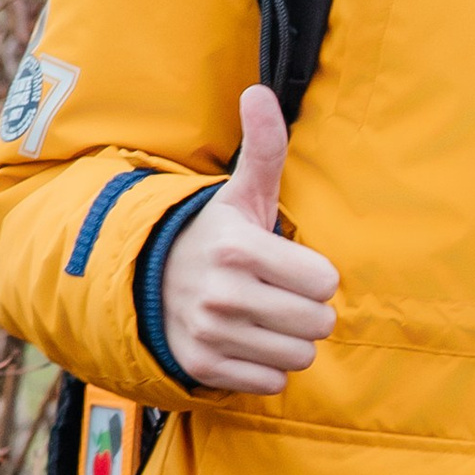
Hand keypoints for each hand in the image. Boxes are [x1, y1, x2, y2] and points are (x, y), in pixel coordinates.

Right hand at [160, 85, 340, 395]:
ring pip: (299, 357)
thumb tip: (257, 91)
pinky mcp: (204, 366)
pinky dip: (267, 368)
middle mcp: (222, 292)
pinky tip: (247, 342)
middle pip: (319, 323)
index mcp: (238, 247)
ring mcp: (210, 333)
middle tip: (282, 295)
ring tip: (264, 318)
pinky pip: (272, 382)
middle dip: (309, 311)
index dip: (316, 275)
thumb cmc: (214, 237)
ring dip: (290, 341)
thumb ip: (264, 147)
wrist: (149, 281)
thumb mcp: (240, 193)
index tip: (291, 265)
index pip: (326, 282)